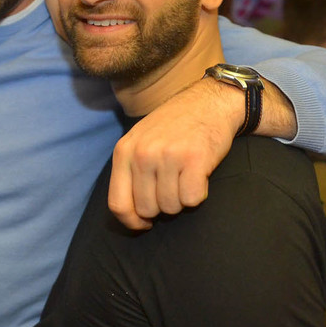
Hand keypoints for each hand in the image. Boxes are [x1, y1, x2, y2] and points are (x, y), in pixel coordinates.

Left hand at [108, 77, 240, 229]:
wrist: (208, 102)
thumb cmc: (173, 127)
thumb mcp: (140, 141)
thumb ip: (130, 171)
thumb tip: (128, 215)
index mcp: (123, 151)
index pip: (117, 204)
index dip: (132, 222)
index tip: (144, 223)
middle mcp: (142, 153)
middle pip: (146, 209)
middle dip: (161, 207)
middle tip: (173, 187)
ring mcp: (167, 156)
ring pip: (171, 207)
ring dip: (181, 200)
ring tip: (185, 177)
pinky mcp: (194, 159)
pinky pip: (192, 199)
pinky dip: (198, 194)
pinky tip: (199, 176)